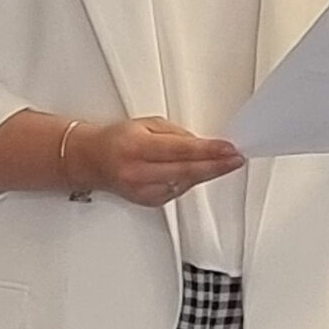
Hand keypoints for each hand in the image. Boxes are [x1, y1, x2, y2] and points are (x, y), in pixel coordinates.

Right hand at [72, 117, 244, 208]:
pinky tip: (196, 172)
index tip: (229, 149)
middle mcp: (138, 172)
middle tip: (236, 159)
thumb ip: (175, 135)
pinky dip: (190, 180)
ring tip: (223, 162)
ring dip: (206, 173)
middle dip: (216, 165)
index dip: (209, 151)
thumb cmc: (116, 140)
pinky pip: (178, 191)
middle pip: (187, 172)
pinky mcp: (149, 202)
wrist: (92, 161)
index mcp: (137, 148)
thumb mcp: (146, 125)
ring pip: (185, 183)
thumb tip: (201, 145)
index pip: (181, 151)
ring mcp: (143, 191)